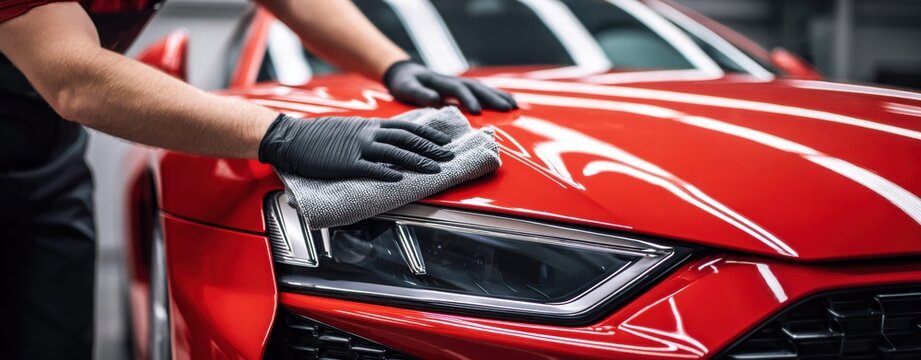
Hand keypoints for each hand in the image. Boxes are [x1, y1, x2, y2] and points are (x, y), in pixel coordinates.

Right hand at [259, 114, 453, 180]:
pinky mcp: (346, 163)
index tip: (445, 142)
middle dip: (431, 149)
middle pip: (407, 139)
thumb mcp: (351, 128)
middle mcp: (368, 133)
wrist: (292, 137)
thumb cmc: (320, 136)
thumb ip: (370, 133)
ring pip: (395, 153)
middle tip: (449, 157)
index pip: (407, 127)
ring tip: (435, 169)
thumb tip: (389, 141)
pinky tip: (401, 178)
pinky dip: (387, 173)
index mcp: (370, 125)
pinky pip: (371, 168)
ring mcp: (358, 148)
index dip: (428, 135)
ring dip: (418, 161)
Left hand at [383, 60, 517, 114]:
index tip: (477, 112)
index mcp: (441, 82)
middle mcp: (454, 81)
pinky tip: (509, 102)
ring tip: (515, 106)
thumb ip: (420, 93)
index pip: (458, 90)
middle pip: (477, 88)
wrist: (405, 72)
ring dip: (499, 97)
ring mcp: (460, 83)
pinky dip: (496, 96)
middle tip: (508, 109)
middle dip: (493, 98)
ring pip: (483, 88)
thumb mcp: (406, 88)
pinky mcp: (462, 89)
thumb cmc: (404, 83)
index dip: (468, 100)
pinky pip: (482, 91)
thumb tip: (436, 100)